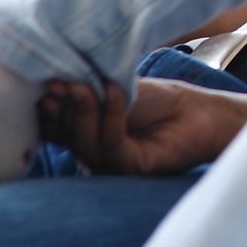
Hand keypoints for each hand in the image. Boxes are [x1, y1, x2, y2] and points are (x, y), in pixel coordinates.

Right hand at [37, 78, 246, 175]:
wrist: (201, 112)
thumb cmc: (161, 100)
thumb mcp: (115, 88)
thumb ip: (87, 89)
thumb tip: (53, 81)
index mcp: (87, 134)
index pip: (55, 127)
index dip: (47, 109)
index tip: (45, 82)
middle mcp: (95, 152)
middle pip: (66, 134)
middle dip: (62, 106)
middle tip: (61, 81)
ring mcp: (112, 163)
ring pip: (84, 141)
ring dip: (83, 109)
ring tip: (84, 84)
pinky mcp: (132, 167)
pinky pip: (111, 143)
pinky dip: (111, 115)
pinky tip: (116, 91)